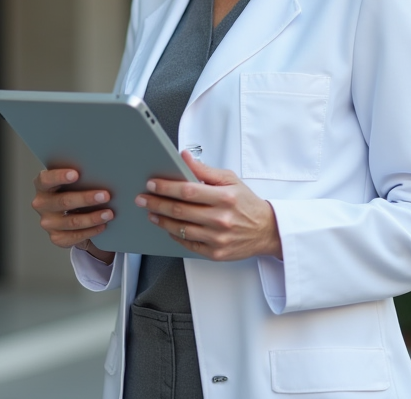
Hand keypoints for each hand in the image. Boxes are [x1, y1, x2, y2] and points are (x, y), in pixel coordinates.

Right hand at [31, 168, 115, 263]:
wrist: (71, 213)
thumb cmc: (73, 190)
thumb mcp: (72, 181)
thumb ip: (79, 177)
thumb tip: (100, 172)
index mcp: (42, 185)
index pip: (46, 179)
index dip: (59, 176)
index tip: (76, 174)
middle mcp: (41, 204)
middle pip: (64, 201)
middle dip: (86, 198)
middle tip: (105, 195)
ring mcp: (48, 222)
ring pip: (72, 221)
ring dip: (92, 218)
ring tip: (108, 213)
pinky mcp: (56, 237)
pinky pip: (75, 236)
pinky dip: (91, 231)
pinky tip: (102, 225)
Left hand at [136, 152, 282, 260]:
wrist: (266, 230)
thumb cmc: (247, 203)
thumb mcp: (230, 180)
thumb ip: (205, 170)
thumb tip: (184, 157)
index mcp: (225, 197)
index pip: (188, 191)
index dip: (166, 187)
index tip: (152, 184)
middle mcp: (221, 219)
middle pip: (180, 210)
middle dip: (156, 203)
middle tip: (143, 198)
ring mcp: (217, 238)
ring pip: (180, 228)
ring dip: (161, 220)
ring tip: (151, 212)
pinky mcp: (215, 253)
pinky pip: (188, 243)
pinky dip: (174, 234)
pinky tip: (167, 226)